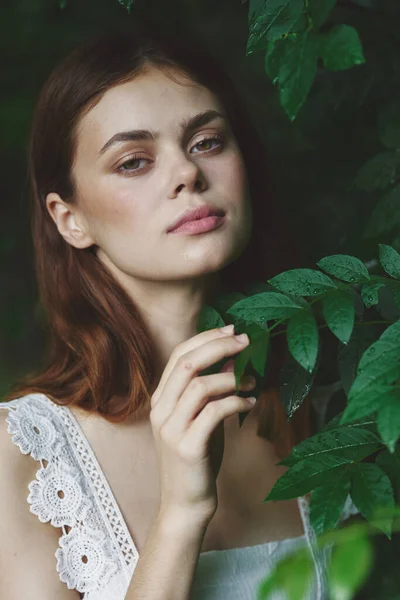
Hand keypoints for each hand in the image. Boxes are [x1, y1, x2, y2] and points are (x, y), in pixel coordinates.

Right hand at [150, 326, 256, 522]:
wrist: (184, 503)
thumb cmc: (196, 458)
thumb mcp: (201, 418)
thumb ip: (210, 391)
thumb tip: (231, 360)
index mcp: (160, 399)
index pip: (178, 355)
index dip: (206, 338)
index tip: (231, 329)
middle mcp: (160, 410)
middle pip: (186, 363)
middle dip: (218, 346)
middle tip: (246, 341)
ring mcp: (171, 429)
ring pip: (199, 386)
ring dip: (231, 378)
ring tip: (252, 382)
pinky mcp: (187, 447)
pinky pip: (214, 412)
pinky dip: (236, 402)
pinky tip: (250, 404)